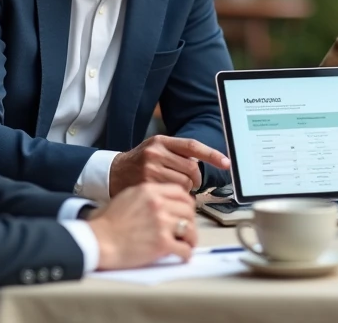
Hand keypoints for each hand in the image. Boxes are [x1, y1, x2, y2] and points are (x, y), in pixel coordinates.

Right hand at [87, 182, 198, 269]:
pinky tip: (182, 256)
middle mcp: (159, 204)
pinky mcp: (162, 243)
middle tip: (187, 229)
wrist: (97, 241)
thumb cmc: (107, 223)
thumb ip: (148, 195)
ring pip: (191, 229)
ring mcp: (162, 223)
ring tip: (187, 244)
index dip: (186, 204)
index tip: (186, 211)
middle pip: (188, 210)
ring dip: (191, 238)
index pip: (181, 193)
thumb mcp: (127, 196)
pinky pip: (184, 249)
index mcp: (150, 191)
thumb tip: (164, 201)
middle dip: (190, 221)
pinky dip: (186, 254)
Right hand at [109, 135, 230, 193]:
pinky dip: (176, 197)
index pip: (191, 146)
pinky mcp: (146, 184)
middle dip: (195, 178)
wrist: (111, 174)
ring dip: (185, 189)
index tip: (226, 162)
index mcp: (160, 141)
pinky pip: (173, 194)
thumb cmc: (138, 164)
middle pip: (191, 168)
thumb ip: (175, 154)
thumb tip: (201, 163)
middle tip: (190, 183)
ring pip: (184, 183)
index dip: (211, 154)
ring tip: (174, 189)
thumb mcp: (155, 150)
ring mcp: (150, 168)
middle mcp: (155, 152)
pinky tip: (168, 196)